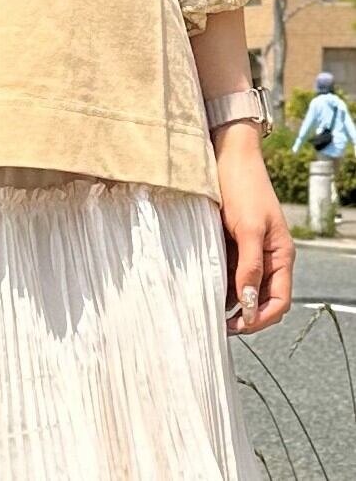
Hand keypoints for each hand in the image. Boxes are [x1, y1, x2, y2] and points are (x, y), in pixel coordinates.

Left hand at [213, 120, 294, 334]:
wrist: (228, 157)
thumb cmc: (243, 189)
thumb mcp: (248, 228)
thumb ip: (250, 266)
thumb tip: (249, 304)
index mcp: (281, 256)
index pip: (280, 301)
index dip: (261, 319)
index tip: (237, 326)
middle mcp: (268, 257)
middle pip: (263, 299)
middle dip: (245, 315)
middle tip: (218, 325)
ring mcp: (251, 251)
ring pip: (244, 287)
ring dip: (230, 301)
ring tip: (207, 309)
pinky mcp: (233, 243)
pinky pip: (230, 271)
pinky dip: (220, 282)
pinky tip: (203, 287)